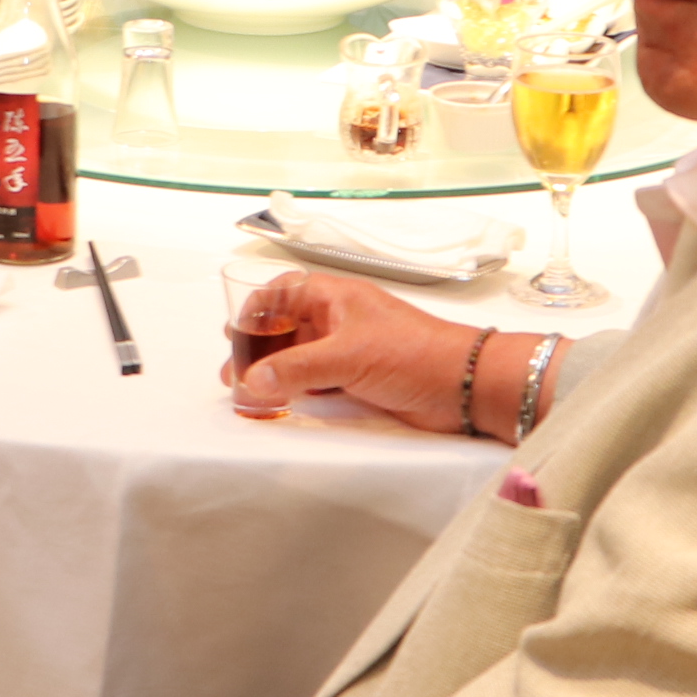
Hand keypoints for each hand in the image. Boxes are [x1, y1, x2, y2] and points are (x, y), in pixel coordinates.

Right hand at [225, 271, 495, 427]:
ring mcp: (351, 349)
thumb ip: (296, 368)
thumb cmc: (413, 353)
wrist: (462, 385)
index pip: (284, 292)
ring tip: (250, 394)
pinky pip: (318, 380)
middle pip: (288, 327)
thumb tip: (252, 381)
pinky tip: (283, 403)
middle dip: (260, 349)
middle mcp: (341, 319)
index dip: (257, 310)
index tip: (233, 335)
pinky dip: (298, 390)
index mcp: (337, 297)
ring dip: (276, 373)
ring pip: (301, 356)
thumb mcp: (347, 356)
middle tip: (235, 374)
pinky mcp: (360, 378)